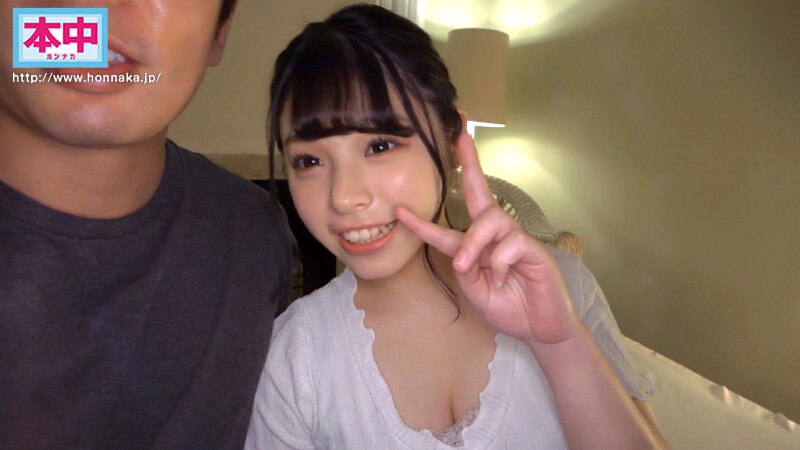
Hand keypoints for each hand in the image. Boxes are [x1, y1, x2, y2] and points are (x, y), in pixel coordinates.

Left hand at [395, 134, 581, 345]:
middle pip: (480, 194)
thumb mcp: (476, 292)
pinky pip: (511, 244)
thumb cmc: (509, 307)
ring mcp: (516, 240)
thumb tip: (463, 255)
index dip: (423, 223)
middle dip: (471, 164)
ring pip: (490, 222)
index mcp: (477, 248)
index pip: (447, 230)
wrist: (540, 328)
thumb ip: (466, 272)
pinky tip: (504, 280)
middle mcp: (495, 237)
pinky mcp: (534, 249)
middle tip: (462, 138)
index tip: (399, 211)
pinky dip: (501, 263)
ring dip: (474, 243)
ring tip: (469, 268)